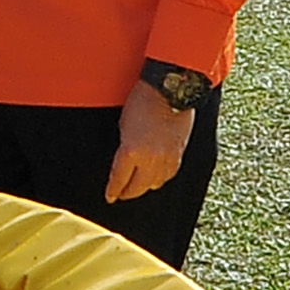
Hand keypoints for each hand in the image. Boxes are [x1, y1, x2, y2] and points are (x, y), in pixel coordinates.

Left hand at [108, 83, 193, 200]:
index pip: (119, 180)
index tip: (110, 197)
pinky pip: (168, 176)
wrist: (170, 92)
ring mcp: (166, 159)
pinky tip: (155, 177)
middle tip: (121, 194)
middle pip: (137, 187)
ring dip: (144, 186)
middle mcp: (150, 160)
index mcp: (131, 152)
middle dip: (127, 193)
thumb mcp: (124, 126)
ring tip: (138, 186)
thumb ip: (124, 149)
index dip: (113, 191)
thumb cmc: (142, 103)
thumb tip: (123, 163)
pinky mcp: (179, 155)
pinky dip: (160, 179)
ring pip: (154, 184)